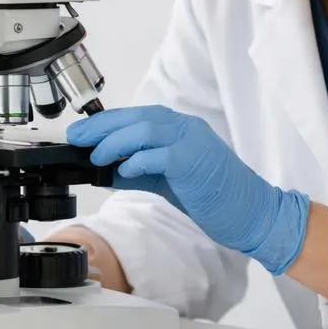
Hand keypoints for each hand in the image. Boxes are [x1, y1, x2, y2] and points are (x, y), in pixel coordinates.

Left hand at [66, 105, 308, 274]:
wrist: (251, 212)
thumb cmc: (213, 195)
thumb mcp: (168, 180)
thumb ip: (140, 172)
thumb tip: (105, 171)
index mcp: (179, 128)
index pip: (135, 116)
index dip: (104, 122)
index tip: (79, 133)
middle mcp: (185, 128)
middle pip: (137, 117)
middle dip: (101, 127)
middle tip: (77, 139)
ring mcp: (193, 142)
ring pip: (146, 130)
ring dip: (115, 142)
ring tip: (96, 156)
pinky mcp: (196, 162)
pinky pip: (162, 155)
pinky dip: (139, 161)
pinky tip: (124, 171)